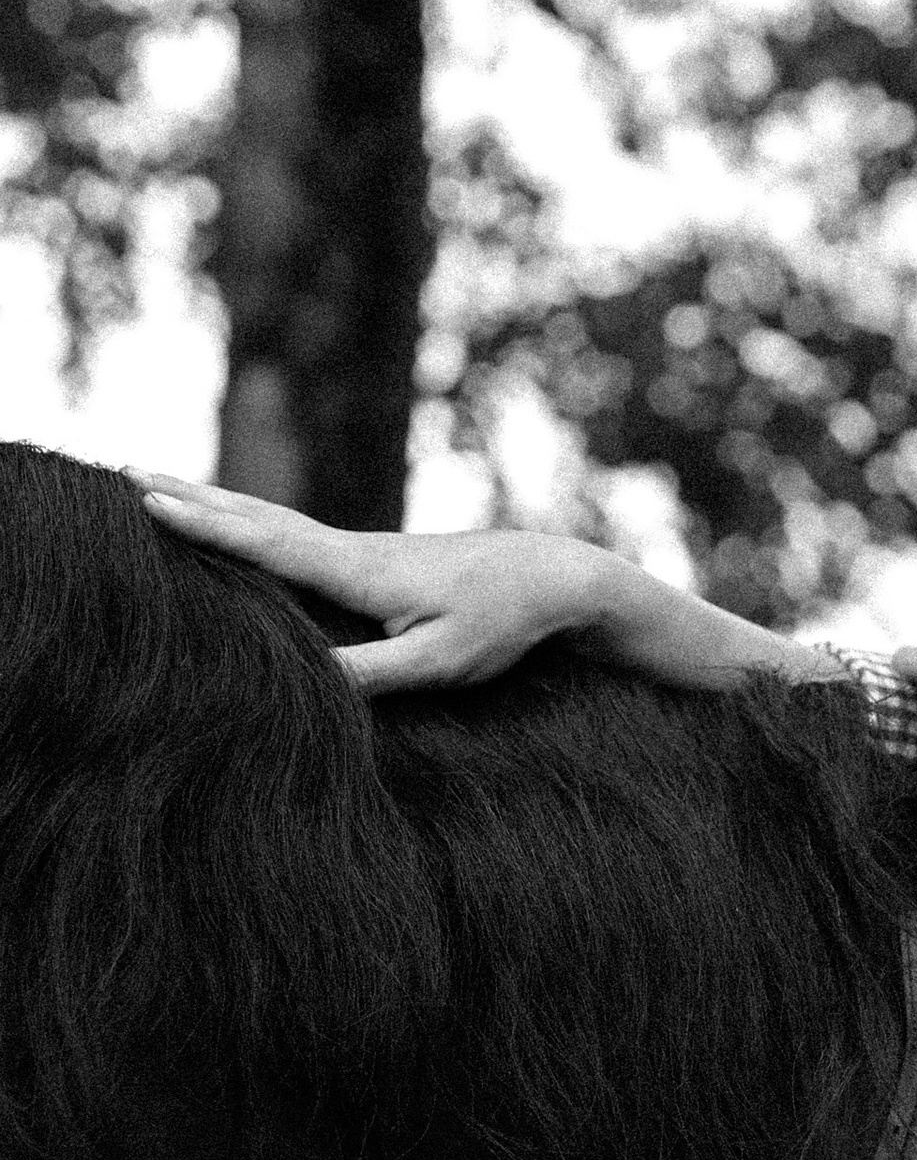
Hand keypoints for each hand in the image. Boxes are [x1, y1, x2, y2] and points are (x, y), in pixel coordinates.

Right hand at [139, 478, 611, 693]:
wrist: (552, 578)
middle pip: (254, 518)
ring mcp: (360, 549)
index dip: (204, 526)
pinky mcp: (372, 559)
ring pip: (270, 520)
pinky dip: (249, 521)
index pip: (264, 545)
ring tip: (156, 485)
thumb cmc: (501, 623)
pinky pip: (292, 536)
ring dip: (211, 501)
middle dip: (188, 497)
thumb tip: (309, 684)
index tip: (146, 503)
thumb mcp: (441, 660)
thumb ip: (375, 672)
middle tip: (121, 475)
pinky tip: (236, 525)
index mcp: (357, 571)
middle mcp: (350, 550)